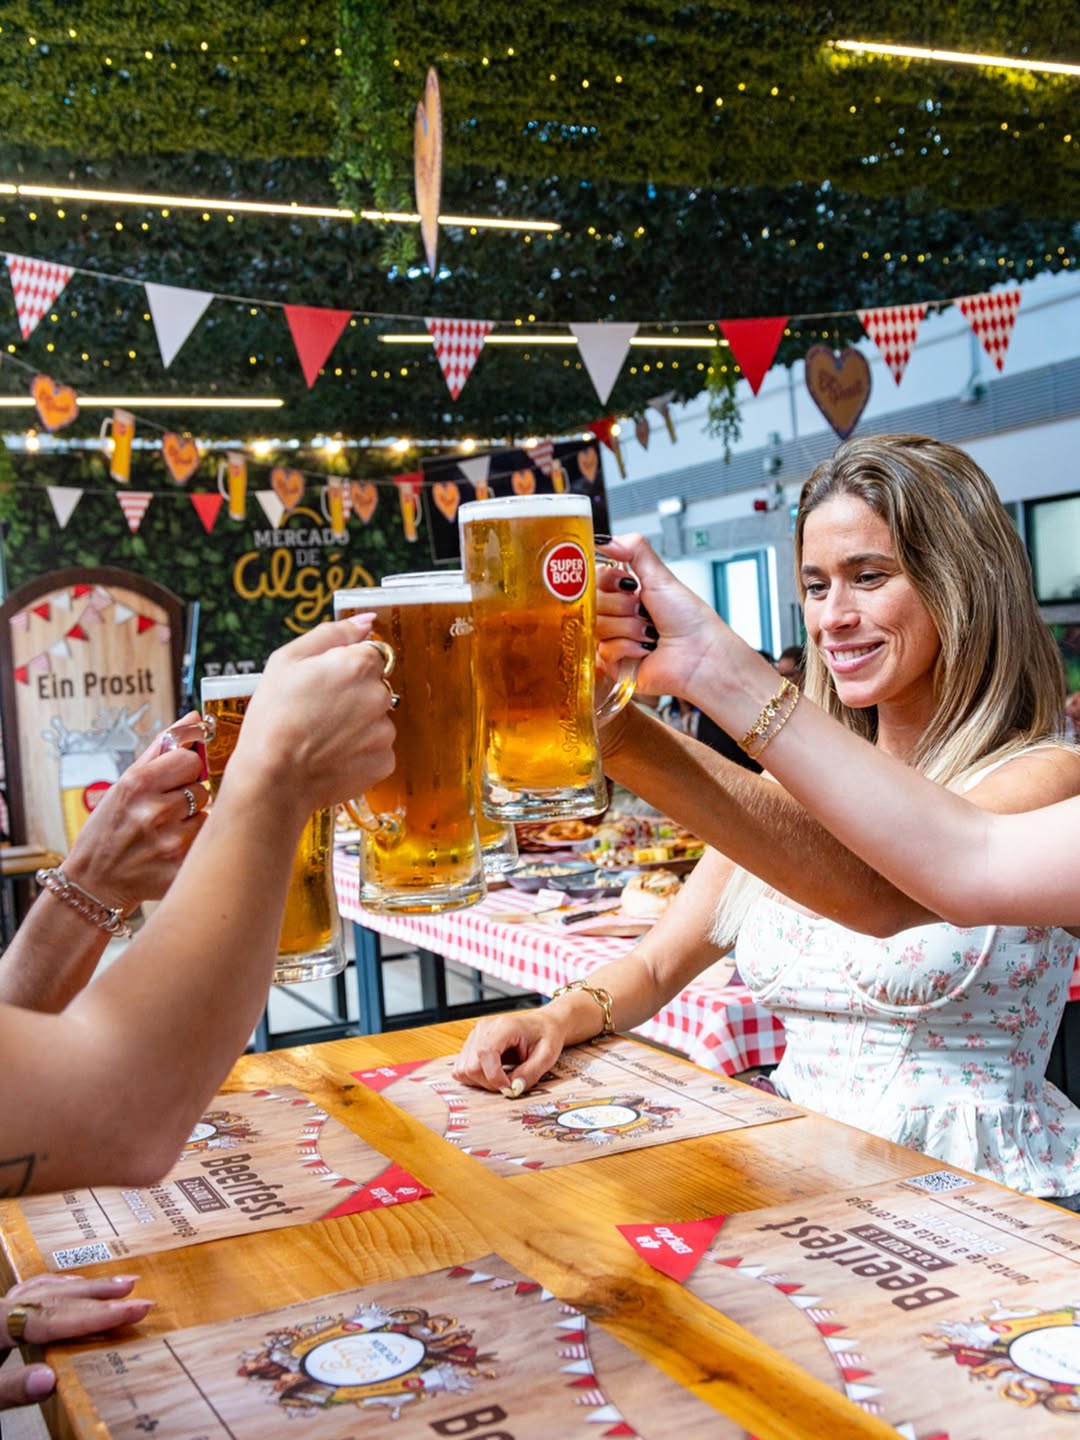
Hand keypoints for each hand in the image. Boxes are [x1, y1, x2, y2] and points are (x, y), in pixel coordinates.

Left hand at [1, 1274, 152, 1409]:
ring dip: (82, 1289)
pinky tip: (71, 1286)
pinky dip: (57, 1287)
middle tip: (138, 1295)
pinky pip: (31, 1292)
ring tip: (116, 1285)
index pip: (54, 1317)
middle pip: (53, 1298)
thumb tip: (49, 1380)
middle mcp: (0, 1310)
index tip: (135, 1310)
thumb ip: (10, 1387)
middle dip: (99, 1297)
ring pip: (43, 1290)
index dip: (97, 1314)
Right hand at [62, 712, 209, 914]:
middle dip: (187, 798)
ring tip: (165, 833)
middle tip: (164, 812)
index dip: (184, 770)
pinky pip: (205, 843)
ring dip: (192, 823)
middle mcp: (155, 811)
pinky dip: (193, 846)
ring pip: (207, 816)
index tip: (171, 782)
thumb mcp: (124, 783)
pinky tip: (170, 852)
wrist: (94, 882)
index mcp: (139, 784)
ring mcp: (170, 841)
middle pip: (202, 788)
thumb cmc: (108, 829)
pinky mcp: (181, 867)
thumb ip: (161, 748)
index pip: (190, 759)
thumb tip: (194, 718)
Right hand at [231, 616, 396, 816]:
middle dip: (352, 695)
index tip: (324, 684)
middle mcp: (379, 695)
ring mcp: (385, 731)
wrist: (273, 779)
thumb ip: (332, 633)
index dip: (344, 667)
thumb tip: (366, 621)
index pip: (369, 654)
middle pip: (374, 686)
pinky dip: (359, 751)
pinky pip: (376, 748)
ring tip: (322, 737)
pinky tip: (332, 755)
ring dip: (357, 724)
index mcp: (358, 664)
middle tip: (317, 712)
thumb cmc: (273, 717)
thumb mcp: (287, 660)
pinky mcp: (384, 761)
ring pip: (376, 718)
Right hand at [452, 1009, 570, 1093]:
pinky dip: (475, 1078)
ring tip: (502, 1077)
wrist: (543, 1025)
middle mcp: (484, 1028)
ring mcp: (475, 1036)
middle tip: (510, 1083)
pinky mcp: (471, 1045)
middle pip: (471, 1066)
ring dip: (481, 1082)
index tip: (510, 1088)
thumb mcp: (547, 1055)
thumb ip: (531, 1073)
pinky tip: (493, 1073)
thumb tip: (513, 1089)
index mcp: (504, 1026)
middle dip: (490, 1083)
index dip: (494, 1076)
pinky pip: (462, 1069)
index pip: (485, 1053)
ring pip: (463, 1070)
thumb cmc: (546, 1036)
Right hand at [596, 534, 727, 701]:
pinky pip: (604, 651)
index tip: (628, 585)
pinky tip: (645, 649)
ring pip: (598, 627)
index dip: (608, 581)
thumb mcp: (661, 576)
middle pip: (593, 603)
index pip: (595, 579)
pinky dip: (628, 649)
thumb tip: (606, 539)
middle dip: (623, 606)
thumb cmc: (689, 618)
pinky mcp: (614, 664)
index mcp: (627, 593)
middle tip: (643, 610)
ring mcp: (615, 639)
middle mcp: (618, 615)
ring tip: (649, 633)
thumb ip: (634, 550)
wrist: (700, 654)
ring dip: (629, 628)